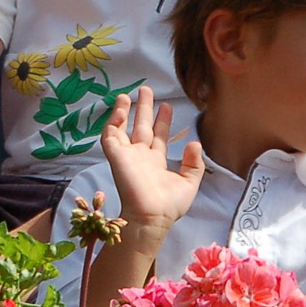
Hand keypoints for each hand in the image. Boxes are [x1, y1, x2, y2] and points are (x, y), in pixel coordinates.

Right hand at [101, 86, 205, 229]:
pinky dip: (113, 122)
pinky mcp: (116, 157)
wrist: (152, 216)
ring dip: (123, 112)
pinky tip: (120, 111)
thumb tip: (194, 143)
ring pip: (122, 129)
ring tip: (126, 95)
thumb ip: (193, 164)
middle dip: (143, 109)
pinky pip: (110, 136)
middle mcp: (140, 156)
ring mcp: (127, 156)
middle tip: (146, 90)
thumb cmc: (170, 205)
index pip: (158, 136)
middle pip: (140, 127)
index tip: (167, 105)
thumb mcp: (189, 183)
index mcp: (156, 162)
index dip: (162, 120)